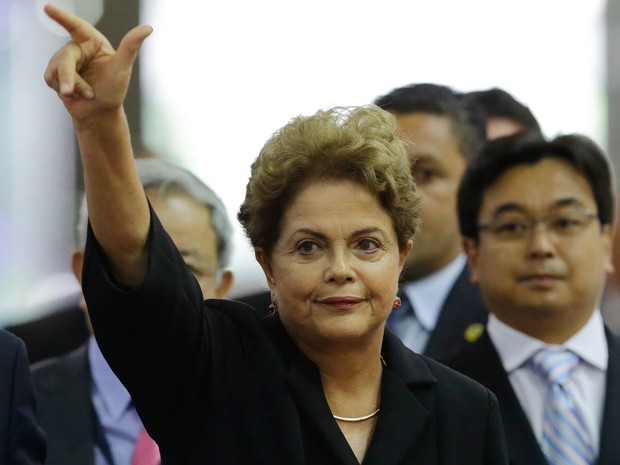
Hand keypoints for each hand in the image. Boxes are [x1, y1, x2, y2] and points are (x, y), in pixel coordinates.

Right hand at [43, 4, 151, 119]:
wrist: (101, 113)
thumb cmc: (114, 90)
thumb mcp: (122, 68)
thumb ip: (130, 46)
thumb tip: (148, 28)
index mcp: (93, 43)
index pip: (77, 27)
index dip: (62, 17)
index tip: (47, 8)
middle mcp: (78, 49)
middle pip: (65, 56)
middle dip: (67, 75)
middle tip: (69, 91)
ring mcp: (65, 61)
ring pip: (56, 69)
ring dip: (71, 86)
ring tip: (87, 94)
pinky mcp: (55, 74)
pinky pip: (50, 78)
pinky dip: (63, 90)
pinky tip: (74, 95)